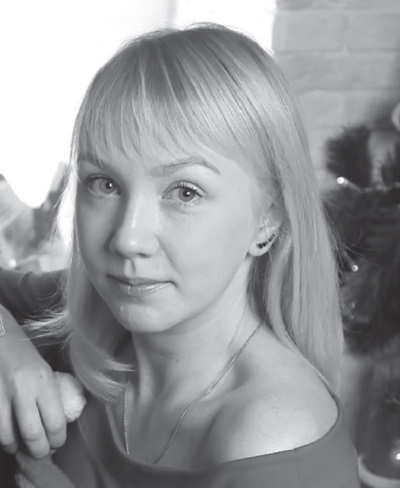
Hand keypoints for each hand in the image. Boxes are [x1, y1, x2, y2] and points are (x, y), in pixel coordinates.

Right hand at [0, 305, 66, 457]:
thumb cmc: (22, 349)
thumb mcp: (43, 368)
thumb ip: (49, 393)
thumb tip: (56, 420)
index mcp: (43, 380)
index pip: (55, 423)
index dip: (58, 439)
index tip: (58, 441)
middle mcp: (22, 390)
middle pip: (33, 436)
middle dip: (40, 450)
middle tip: (42, 450)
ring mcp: (0, 396)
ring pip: (8, 437)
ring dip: (17, 447)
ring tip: (22, 445)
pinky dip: (2, 437)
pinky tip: (9, 435)